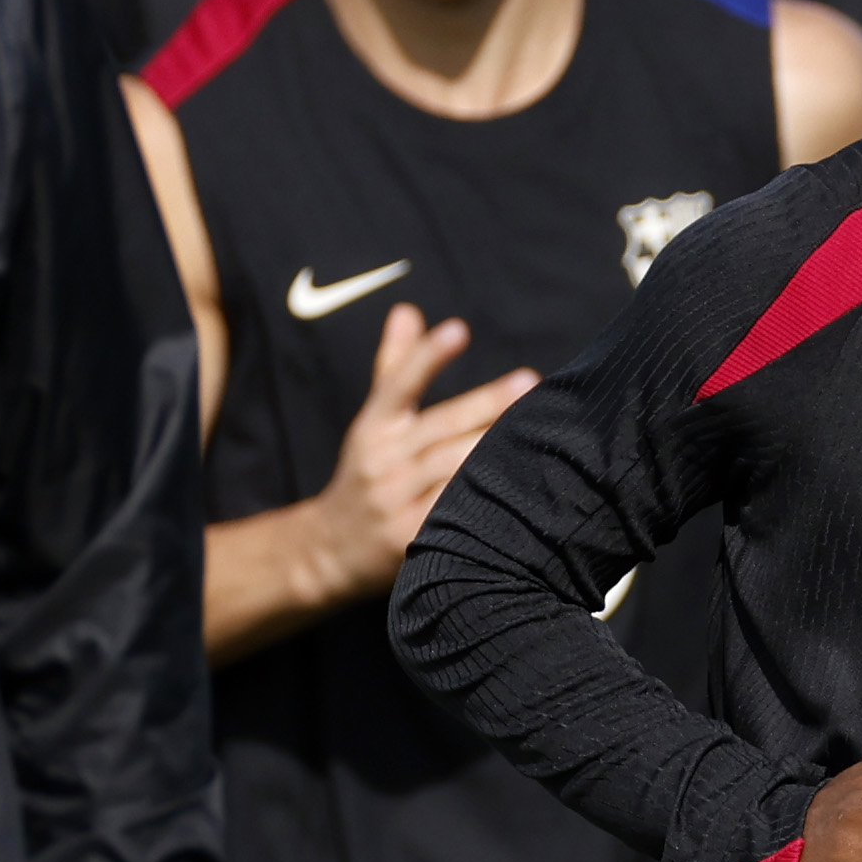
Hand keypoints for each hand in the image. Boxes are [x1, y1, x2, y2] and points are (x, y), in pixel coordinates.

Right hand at [301, 305, 537, 606]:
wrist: (327, 551)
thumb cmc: (365, 475)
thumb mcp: (372, 422)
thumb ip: (395, 367)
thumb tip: (408, 310)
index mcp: (374, 427)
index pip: (398, 384)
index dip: (427, 356)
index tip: (458, 328)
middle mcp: (382, 461)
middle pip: (440, 428)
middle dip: (485, 405)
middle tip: (528, 382)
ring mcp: (394, 502)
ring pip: (449, 471)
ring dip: (491, 452)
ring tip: (535, 433)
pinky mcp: (407, 540)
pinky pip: (450, 516)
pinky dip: (480, 502)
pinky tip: (516, 490)